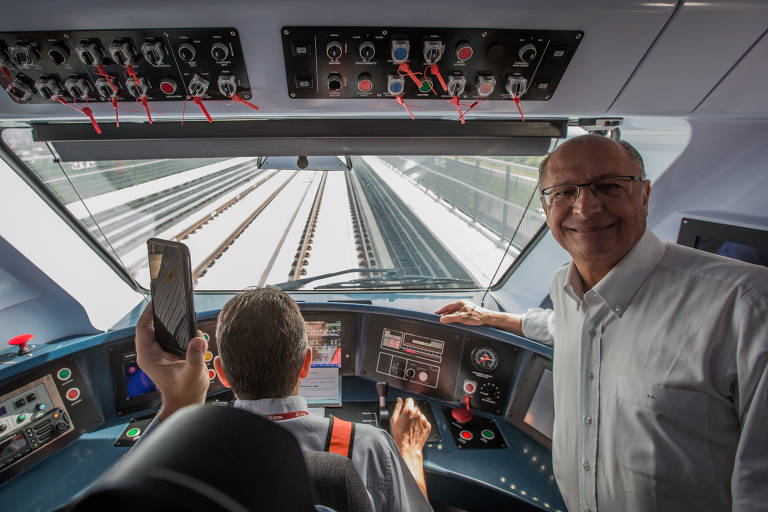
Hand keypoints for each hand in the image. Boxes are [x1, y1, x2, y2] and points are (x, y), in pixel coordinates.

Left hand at [135, 302, 209, 420]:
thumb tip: (197, 340)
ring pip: (159, 329)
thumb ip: (195, 357)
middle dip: (160, 314)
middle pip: (150, 326)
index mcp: (148, 357)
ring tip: (178, 311)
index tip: (157, 301)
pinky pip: (168, 335)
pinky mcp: (167, 352)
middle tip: (170, 302)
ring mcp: (158, 352)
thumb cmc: (185, 391)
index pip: (142, 328)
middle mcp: (150, 353)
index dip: (148, 312)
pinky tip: (186, 326)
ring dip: (168, 321)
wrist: (186, 401)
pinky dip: (176, 329)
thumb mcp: (192, 374)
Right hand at [390, 397, 430, 499]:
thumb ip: (397, 408)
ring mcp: (423, 419)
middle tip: (406, 420)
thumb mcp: (394, 420)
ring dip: (416, 417)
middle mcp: (417, 413)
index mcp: (408, 410)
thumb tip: (399, 400)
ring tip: (410, 426)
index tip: (404, 408)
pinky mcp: (428, 425)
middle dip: (410, 411)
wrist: (409, 448)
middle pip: (414, 407)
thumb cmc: (400, 436)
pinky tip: (415, 429)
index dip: (406, 404)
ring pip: (419, 414)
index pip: (409, 400)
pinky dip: (420, 424)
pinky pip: (424, 421)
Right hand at [435, 301, 492, 325]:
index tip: (436, 313)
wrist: (488, 319)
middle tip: (440, 317)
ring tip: (448, 320)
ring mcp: (467, 308)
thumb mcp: (462, 318)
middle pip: (451, 309)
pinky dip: (457, 317)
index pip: (448, 306)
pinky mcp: (470, 312)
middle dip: (446, 313)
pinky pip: (460, 314)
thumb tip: (442, 319)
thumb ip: (451, 318)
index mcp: (461, 303)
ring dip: (451, 315)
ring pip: (456, 311)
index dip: (441, 310)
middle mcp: (464, 304)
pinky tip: (457, 321)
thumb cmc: (478, 317)